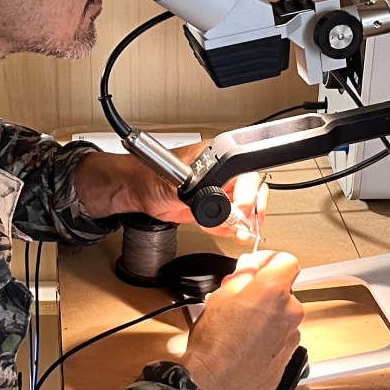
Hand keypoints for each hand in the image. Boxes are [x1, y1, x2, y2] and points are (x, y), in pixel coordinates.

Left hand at [75, 142, 264, 238]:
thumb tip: (218, 205)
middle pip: (252, 190)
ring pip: (244, 206)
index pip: (246, 173)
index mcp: (215, 157)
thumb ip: (198, 194)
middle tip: (246, 224)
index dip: (248, 193)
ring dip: (244, 222)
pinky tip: (228, 231)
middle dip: (253, 209)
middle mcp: (219, 172)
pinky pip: (229, 219)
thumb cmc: (149, 175)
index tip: (241, 209)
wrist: (136, 190)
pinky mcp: (209, 207)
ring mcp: (216, 190)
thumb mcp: (176, 184)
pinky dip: (230, 228)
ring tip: (239, 232)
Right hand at [179, 251, 303, 389]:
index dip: (269, 261)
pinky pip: (281, 337)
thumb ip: (241, 276)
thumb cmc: (214, 345)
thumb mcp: (220, 296)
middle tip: (239, 298)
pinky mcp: (289, 357)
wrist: (215, 384)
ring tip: (240, 325)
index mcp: (273, 290)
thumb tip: (249, 269)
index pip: (287, 261)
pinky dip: (268, 337)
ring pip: (282, 315)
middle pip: (284, 289)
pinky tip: (247, 343)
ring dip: (267, 315)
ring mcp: (292, 336)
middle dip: (264, 291)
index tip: (256, 266)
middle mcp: (289, 312)